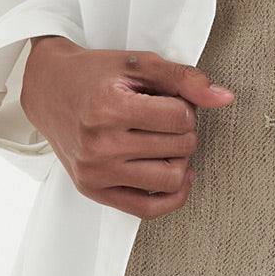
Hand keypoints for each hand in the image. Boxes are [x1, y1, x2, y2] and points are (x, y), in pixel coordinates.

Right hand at [21, 36, 234, 217]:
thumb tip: (224, 98)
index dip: (186, 106)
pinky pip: (147, 210)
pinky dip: (172, 195)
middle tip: (166, 118)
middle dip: (184, 130)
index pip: (180, 117)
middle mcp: (99, 144)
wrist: (50, 89)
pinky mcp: (93, 191)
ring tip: (166, 142)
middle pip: (179, 148)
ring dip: (180, 160)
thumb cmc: (95, 75)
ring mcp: (95, 172)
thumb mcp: (140, 64)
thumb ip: (185, 79)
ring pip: (170, 180)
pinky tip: (175, 175)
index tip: (171, 99)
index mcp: (109, 107)